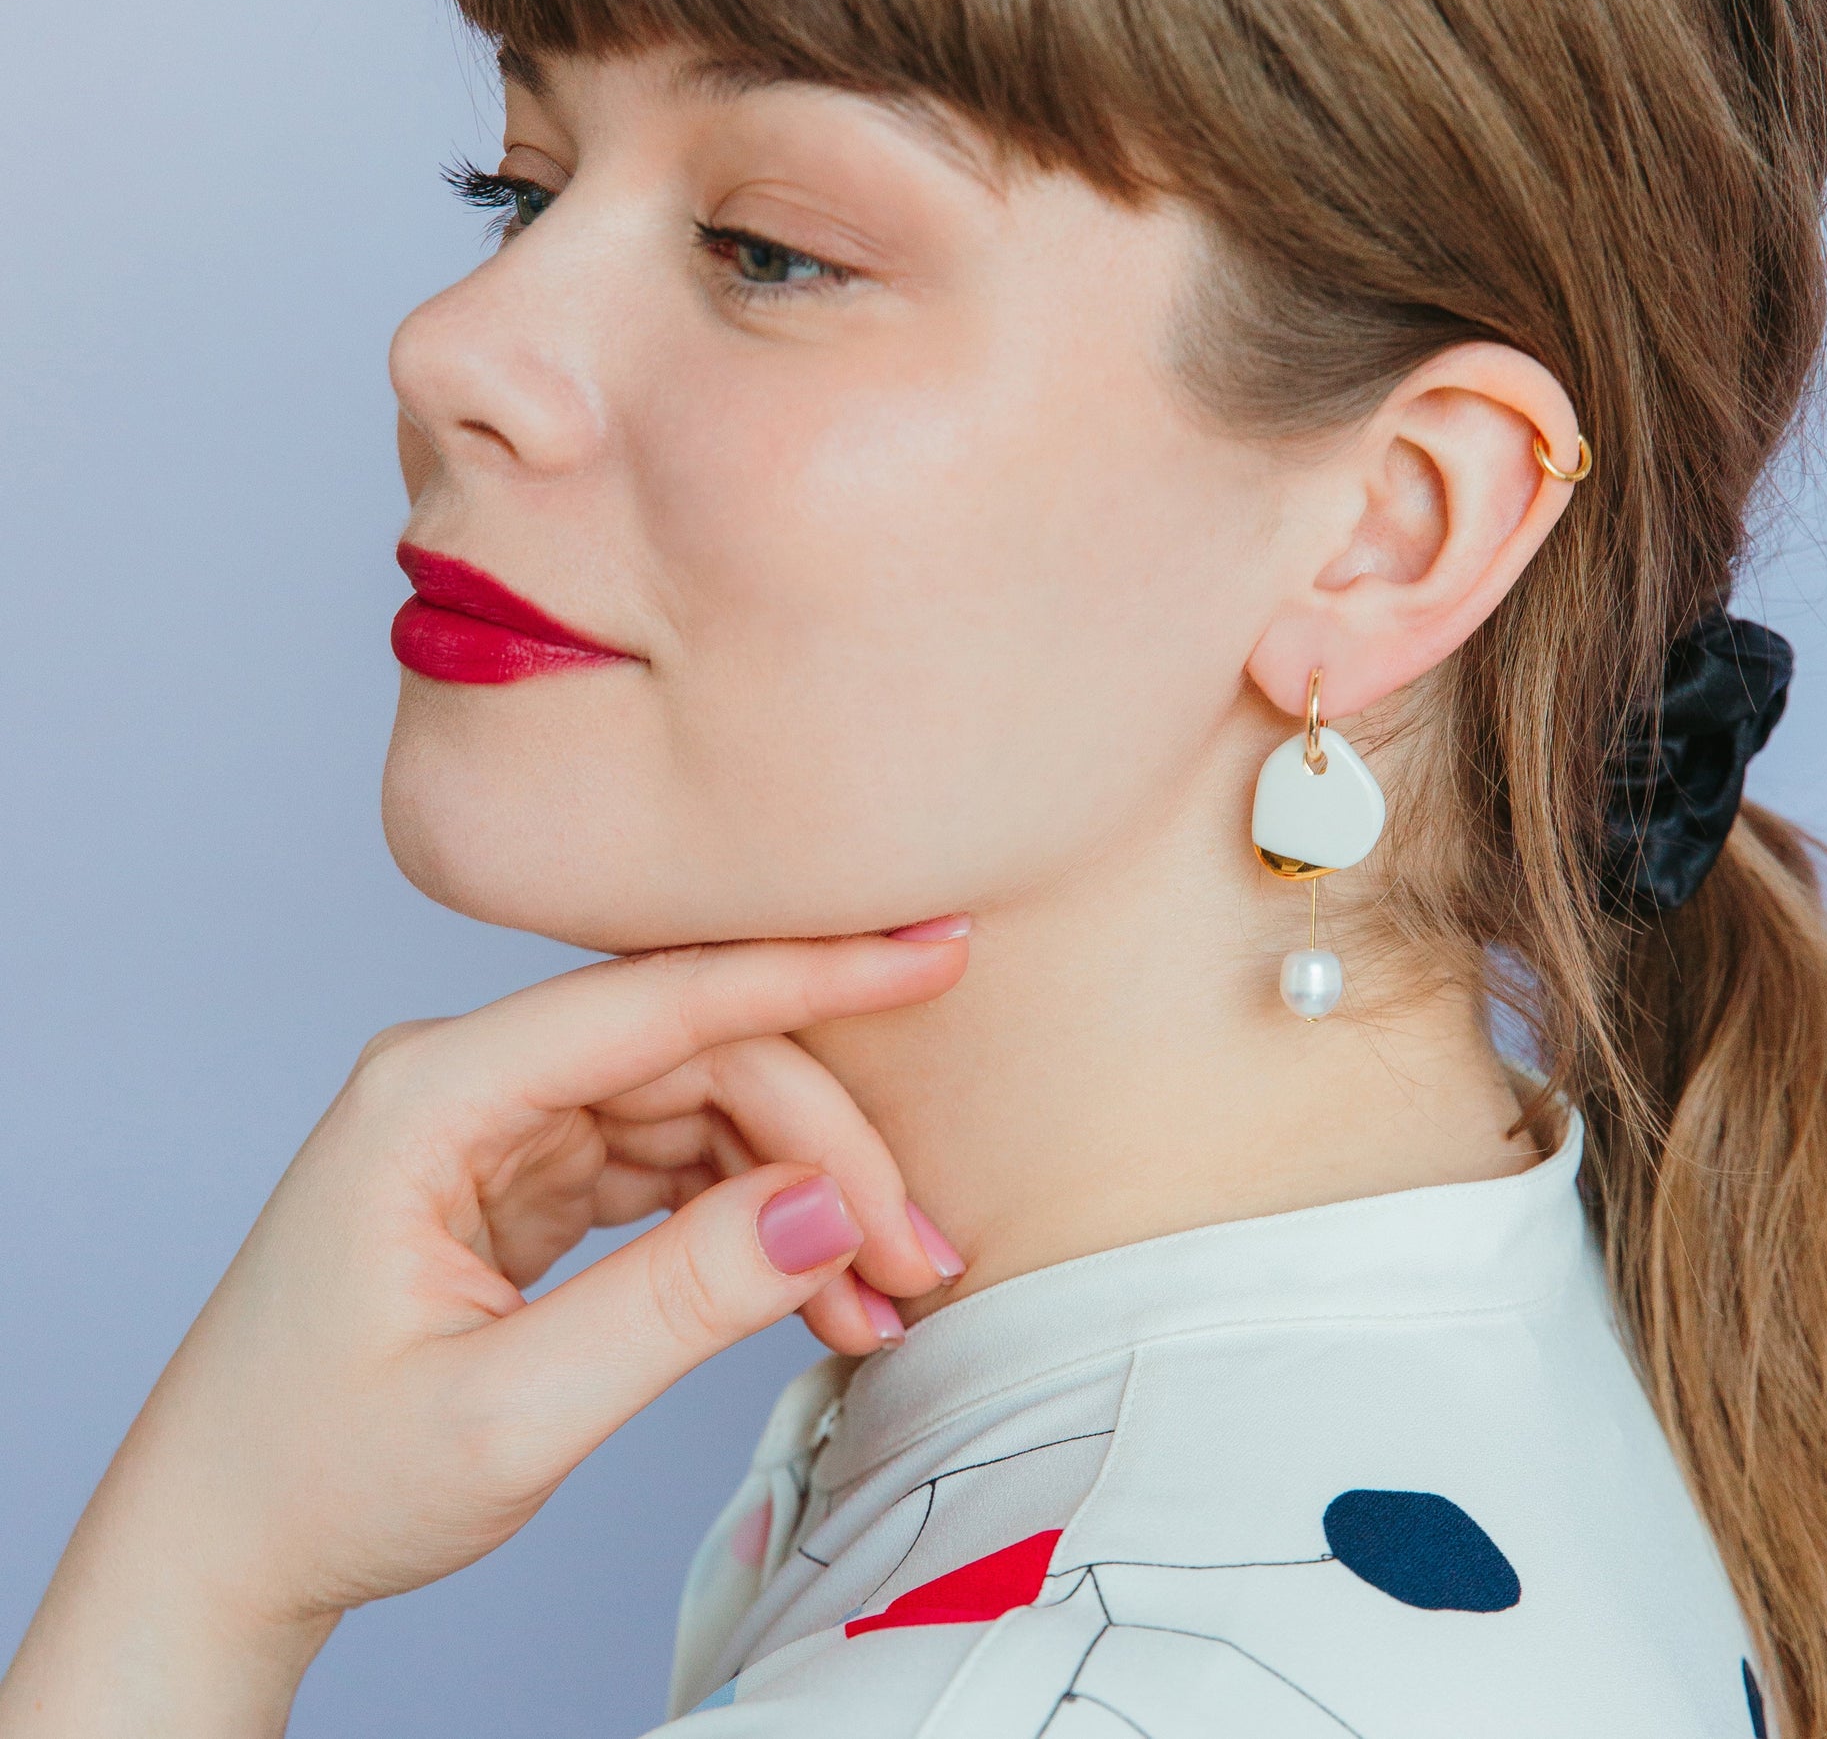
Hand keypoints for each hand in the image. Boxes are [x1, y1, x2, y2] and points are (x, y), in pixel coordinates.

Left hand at [0, 928, 968, 1735]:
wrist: (219, 1546)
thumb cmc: (316, 1479)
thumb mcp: (510, 1415)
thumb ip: (679, 1303)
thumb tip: (830, 1210)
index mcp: (434, 1095)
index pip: (658, 1002)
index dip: (812, 975)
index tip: (930, 956)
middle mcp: (472, 1082)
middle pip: (701, 1062)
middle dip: (825, 1151)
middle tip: (914, 1256)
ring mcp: (503, 1124)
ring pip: (703, 1111)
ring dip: (801, 1197)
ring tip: (878, 1297)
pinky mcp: (529, 1172)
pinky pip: (674, 1166)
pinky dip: (752, 1227)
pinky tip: (812, 1294)